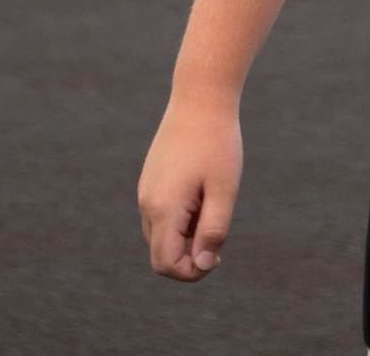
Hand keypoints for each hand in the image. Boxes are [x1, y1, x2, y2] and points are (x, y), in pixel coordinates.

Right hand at [138, 92, 242, 281]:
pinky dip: (180, 219)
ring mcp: (145, 191)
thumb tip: (204, 265)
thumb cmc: (217, 144)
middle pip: (160, 254)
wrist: (200, 98)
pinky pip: (160, 216)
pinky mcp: (149, 180)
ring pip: (160, 236)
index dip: (192, 272)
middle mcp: (146, 203)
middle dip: (190, 255)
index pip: (166, 265)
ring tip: (211, 204)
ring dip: (186, 236)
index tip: (218, 254)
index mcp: (163, 208)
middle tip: (218, 228)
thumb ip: (214, 231)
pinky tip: (201, 192)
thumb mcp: (224, 191)